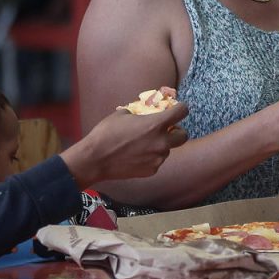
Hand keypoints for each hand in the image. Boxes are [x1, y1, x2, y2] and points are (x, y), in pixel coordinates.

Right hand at [62, 102, 189, 184]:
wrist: (95, 159)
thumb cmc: (106, 134)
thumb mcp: (122, 114)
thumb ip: (138, 112)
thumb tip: (142, 112)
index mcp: (156, 124)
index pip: (182, 112)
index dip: (180, 109)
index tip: (177, 109)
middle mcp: (161, 142)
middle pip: (183, 136)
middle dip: (176, 131)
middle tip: (165, 130)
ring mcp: (158, 158)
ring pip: (168, 150)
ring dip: (161, 145)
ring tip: (144, 145)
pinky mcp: (151, 170)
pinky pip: (156, 161)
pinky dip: (151, 158)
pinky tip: (137, 156)